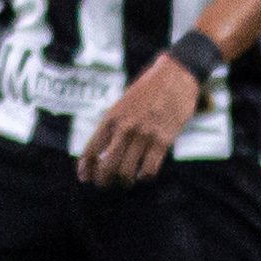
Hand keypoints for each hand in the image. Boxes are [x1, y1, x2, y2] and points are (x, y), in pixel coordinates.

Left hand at [74, 56, 202, 186]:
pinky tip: (143, 175)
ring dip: (124, 181)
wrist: (176, 75)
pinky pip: (149, 168)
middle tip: (105, 185)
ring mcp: (144, 135)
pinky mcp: (163, 140)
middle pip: (107, 165)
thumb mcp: (122, 103)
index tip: (85, 178)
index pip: (91, 149)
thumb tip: (102, 148)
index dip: (85, 168)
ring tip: (125, 182)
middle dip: (103, 180)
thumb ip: (113, 124)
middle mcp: (124, 128)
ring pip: (127, 171)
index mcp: (111, 118)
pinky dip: (144, 177)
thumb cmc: (148, 89)